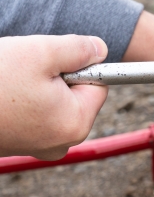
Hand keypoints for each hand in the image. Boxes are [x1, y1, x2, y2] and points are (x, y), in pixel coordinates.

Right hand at [0, 35, 108, 159]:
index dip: (80, 66)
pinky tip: (3, 94)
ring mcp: (38, 147)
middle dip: (57, 77)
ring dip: (37, 86)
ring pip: (52, 102)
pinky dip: (21, 100)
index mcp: (76, 123)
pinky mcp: (18, 144)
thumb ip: (80, 49)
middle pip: (76, 95)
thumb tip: (101, 50)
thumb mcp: (42, 51)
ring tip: (11, 82)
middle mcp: (62, 142)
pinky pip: (32, 113)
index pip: (99, 84)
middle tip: (27, 71)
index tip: (53, 61)